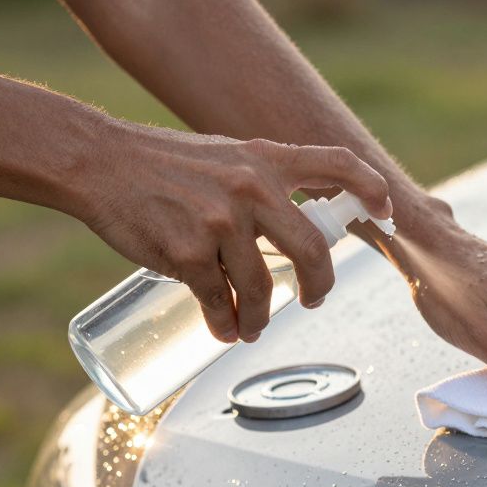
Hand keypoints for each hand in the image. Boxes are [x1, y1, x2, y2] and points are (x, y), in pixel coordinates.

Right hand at [77, 124, 390, 343]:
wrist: (99, 162)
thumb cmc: (166, 164)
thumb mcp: (229, 156)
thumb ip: (264, 184)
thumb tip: (300, 230)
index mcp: (267, 159)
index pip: (338, 164)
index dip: (371, 188)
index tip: (387, 213)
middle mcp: (252, 187)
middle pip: (314, 250)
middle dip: (319, 285)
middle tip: (313, 300)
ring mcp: (220, 221)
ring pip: (262, 286)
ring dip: (262, 315)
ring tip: (253, 325)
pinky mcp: (187, 253)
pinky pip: (219, 302)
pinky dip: (225, 323)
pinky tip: (225, 329)